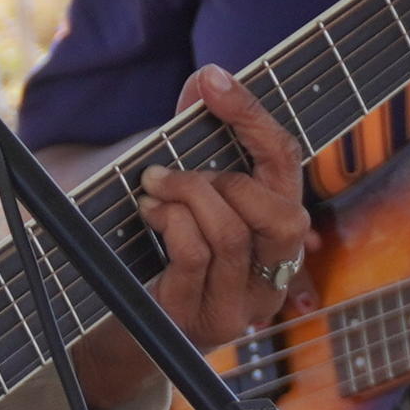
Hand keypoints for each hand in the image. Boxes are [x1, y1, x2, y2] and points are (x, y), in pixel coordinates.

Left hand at [67, 68, 317, 407]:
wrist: (122, 330)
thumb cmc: (160, 251)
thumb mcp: (184, 195)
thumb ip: (195, 143)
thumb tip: (204, 81)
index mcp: (280, 230)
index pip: (286, 164)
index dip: (251, 117)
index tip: (212, 79)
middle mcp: (276, 272)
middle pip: (283, 213)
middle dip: (222, 179)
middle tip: (171, 175)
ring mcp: (243, 304)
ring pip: (233, 234)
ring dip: (184, 198)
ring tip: (151, 190)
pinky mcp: (203, 322)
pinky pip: (196, 258)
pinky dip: (169, 224)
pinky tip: (149, 214)